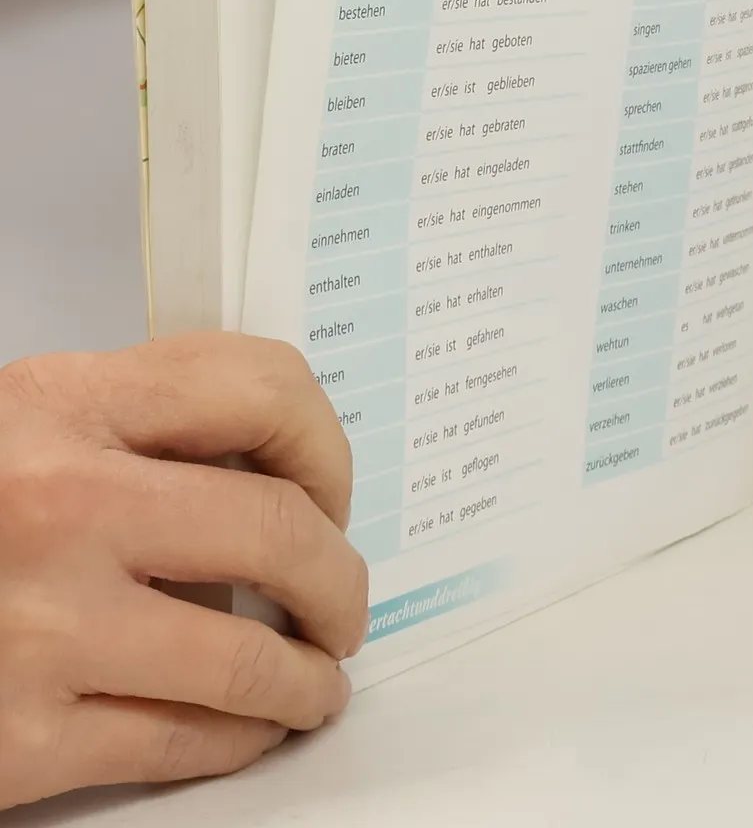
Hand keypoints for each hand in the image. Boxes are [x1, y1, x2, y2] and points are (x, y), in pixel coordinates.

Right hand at [0, 333, 367, 807]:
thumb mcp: (12, 430)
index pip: (258, 387)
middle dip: (338, 576)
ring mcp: (42, 630)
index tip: (331, 483)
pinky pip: (180, 742)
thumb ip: (127, 427)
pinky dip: (240, 738)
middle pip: (278, 530)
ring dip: (307, 674)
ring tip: (316, 677)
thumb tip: (268, 465)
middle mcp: (60, 508)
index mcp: (56, 406)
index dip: (322, 441)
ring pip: (247, 656)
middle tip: (341, 599)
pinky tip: (249, 728)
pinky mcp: (14, 743)